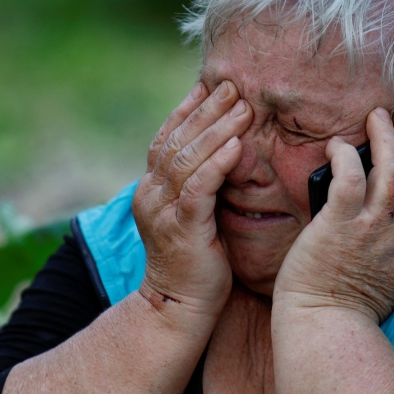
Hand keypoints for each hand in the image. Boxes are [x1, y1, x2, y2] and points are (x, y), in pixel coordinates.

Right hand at [133, 80, 253, 320]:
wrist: (178, 308)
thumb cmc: (195, 263)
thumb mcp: (194, 215)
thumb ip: (200, 184)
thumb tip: (225, 150)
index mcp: (151, 189)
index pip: (167, 138)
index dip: (188, 109)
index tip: (211, 85)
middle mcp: (151, 195)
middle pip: (177, 141)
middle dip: (206, 110)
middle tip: (232, 86)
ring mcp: (163, 211)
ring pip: (188, 159)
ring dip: (216, 130)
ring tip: (242, 108)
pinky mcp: (182, 229)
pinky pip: (199, 188)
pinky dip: (217, 164)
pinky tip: (236, 146)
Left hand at [273, 101, 393, 323]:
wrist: (323, 328)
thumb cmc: (346, 303)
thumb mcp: (388, 275)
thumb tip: (387, 203)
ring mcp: (370, 231)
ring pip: (393, 172)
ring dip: (388, 137)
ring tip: (378, 116)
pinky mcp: (338, 228)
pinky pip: (349, 181)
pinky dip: (346, 158)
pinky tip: (338, 146)